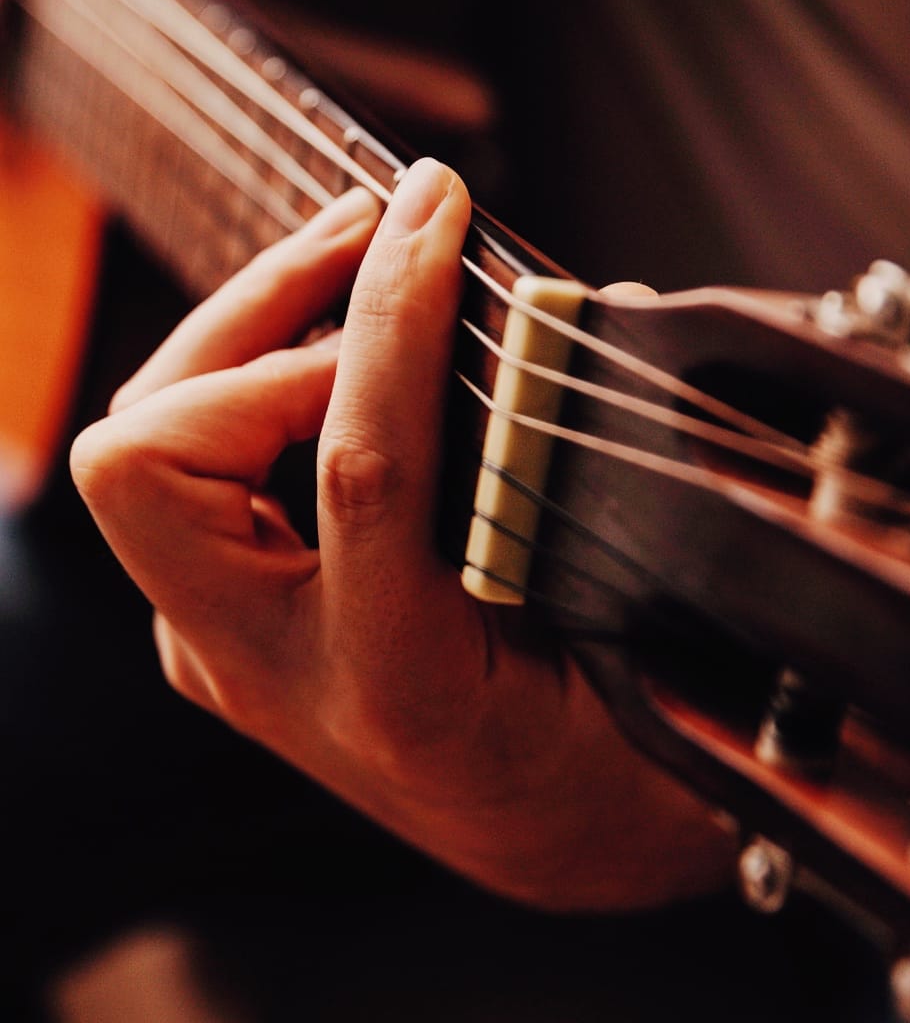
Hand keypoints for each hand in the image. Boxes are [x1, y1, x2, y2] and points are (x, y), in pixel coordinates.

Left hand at [71, 159, 732, 909]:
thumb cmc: (611, 753)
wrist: (548, 836)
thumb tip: (576, 311)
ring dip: (245, 329)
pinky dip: (250, 377)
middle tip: (378, 228)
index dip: (394, 322)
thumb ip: (596, 488)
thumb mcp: (627, 633)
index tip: (438, 211)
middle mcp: (274, 671)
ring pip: (144, 450)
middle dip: (260, 313)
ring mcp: (229, 644)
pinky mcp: (227, 615)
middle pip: (154, 457)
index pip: (362, 468)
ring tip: (359, 252)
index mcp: (398, 688)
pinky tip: (339, 339)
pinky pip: (189, 472)